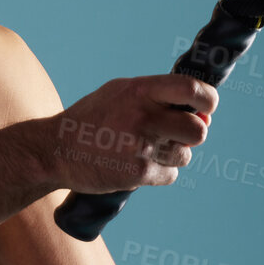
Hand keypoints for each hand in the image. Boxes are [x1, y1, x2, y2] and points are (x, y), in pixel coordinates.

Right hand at [47, 74, 216, 194]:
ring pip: (185, 155)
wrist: (55, 150)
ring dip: (173, 156)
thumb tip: (203, 115)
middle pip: (198, 130)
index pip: (192, 89)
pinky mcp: (138, 173)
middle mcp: (143, 116)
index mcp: (140, 90)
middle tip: (175, 135)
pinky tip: (136, 165)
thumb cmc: (93, 119)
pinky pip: (171, 175)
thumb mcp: (121, 93)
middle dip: (192, 135)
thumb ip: (159, 97)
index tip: (206, 108)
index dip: (208, 100)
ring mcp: (141, 147)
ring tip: (145, 150)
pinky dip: (159, 174)